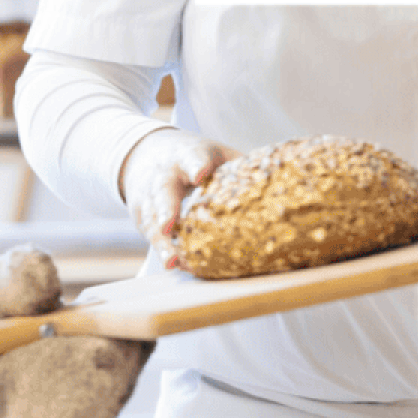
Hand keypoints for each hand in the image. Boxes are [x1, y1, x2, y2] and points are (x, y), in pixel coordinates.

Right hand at [117, 128, 239, 267]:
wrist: (144, 153)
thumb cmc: (192, 157)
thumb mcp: (214, 152)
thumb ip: (237, 166)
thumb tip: (276, 183)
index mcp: (186, 154)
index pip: (191, 157)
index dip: (196, 165)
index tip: (199, 173)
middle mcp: (163, 175)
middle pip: (163, 191)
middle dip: (166, 208)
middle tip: (169, 226)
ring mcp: (148, 195)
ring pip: (151, 218)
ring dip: (160, 241)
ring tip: (172, 261)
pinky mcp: (141, 214)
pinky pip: (149, 232)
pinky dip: (160, 249)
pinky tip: (174, 264)